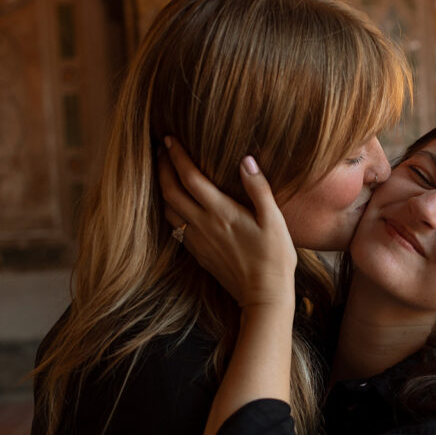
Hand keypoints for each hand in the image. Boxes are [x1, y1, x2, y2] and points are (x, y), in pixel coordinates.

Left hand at [160, 137, 295, 308]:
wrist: (263, 296)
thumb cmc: (274, 257)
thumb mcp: (274, 219)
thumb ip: (258, 188)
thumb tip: (246, 160)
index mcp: (220, 212)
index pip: (190, 177)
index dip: (177, 156)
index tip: (169, 138)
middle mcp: (202, 224)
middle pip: (170, 191)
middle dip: (162, 167)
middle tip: (161, 149)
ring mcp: (197, 240)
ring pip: (168, 210)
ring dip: (162, 188)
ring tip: (164, 173)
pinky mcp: (198, 253)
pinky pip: (175, 226)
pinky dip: (170, 209)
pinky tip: (177, 204)